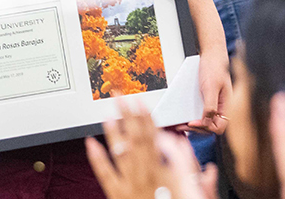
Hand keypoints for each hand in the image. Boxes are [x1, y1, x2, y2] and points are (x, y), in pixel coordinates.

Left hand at [86, 99, 216, 198]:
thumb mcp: (194, 189)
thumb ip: (186, 165)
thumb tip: (179, 143)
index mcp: (164, 170)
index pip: (153, 136)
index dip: (146, 117)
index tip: (140, 102)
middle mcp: (145, 174)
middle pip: (135, 138)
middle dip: (127, 115)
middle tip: (119, 96)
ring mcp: (130, 184)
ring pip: (119, 151)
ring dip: (112, 131)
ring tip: (107, 113)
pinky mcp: (118, 195)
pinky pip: (104, 174)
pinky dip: (96, 158)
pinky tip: (90, 143)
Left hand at [185, 49, 230, 133]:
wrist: (212, 54)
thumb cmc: (215, 67)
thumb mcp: (211, 87)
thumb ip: (210, 106)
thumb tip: (207, 123)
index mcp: (228, 105)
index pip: (219, 127)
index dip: (206, 127)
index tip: (193, 123)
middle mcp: (223, 107)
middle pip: (211, 127)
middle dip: (197, 128)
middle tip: (182, 125)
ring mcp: (216, 105)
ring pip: (206, 122)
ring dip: (195, 124)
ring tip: (181, 123)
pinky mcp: (209, 101)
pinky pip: (202, 113)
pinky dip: (194, 116)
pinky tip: (186, 116)